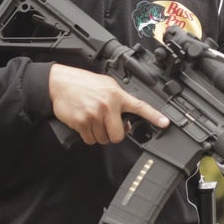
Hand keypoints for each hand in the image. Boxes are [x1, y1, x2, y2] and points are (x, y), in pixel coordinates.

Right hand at [48, 63, 168, 144]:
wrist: (59, 83)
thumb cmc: (83, 84)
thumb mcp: (106, 85)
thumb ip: (119, 99)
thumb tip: (127, 117)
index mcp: (117, 95)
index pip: (139, 107)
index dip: (154, 116)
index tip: (164, 123)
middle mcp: (107, 105)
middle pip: (118, 135)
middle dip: (114, 134)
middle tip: (107, 125)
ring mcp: (94, 115)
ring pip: (103, 139)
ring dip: (99, 135)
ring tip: (93, 120)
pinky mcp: (81, 123)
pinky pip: (90, 140)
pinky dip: (88, 136)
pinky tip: (85, 123)